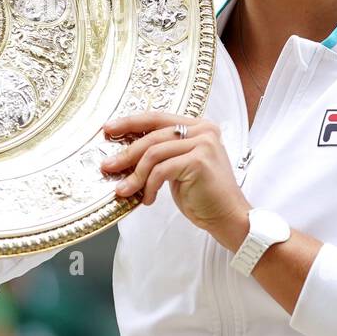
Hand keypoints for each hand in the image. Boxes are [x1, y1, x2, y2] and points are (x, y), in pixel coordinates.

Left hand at [100, 111, 250, 231]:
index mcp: (199, 126)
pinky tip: (148, 198)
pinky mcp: (199, 161)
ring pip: (154, 153)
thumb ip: (162, 154)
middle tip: (108, 166)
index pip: (158, 118)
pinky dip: (150, 185)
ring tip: (125, 190)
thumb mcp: (179, 168)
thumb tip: (126, 153)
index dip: (131, 122)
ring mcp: (203, 143)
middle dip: (126, 152)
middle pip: (153, 135)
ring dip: (135, 174)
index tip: (109, 130)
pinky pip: (161, 170)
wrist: (228, 217)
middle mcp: (203, 130)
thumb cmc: (203, 195)